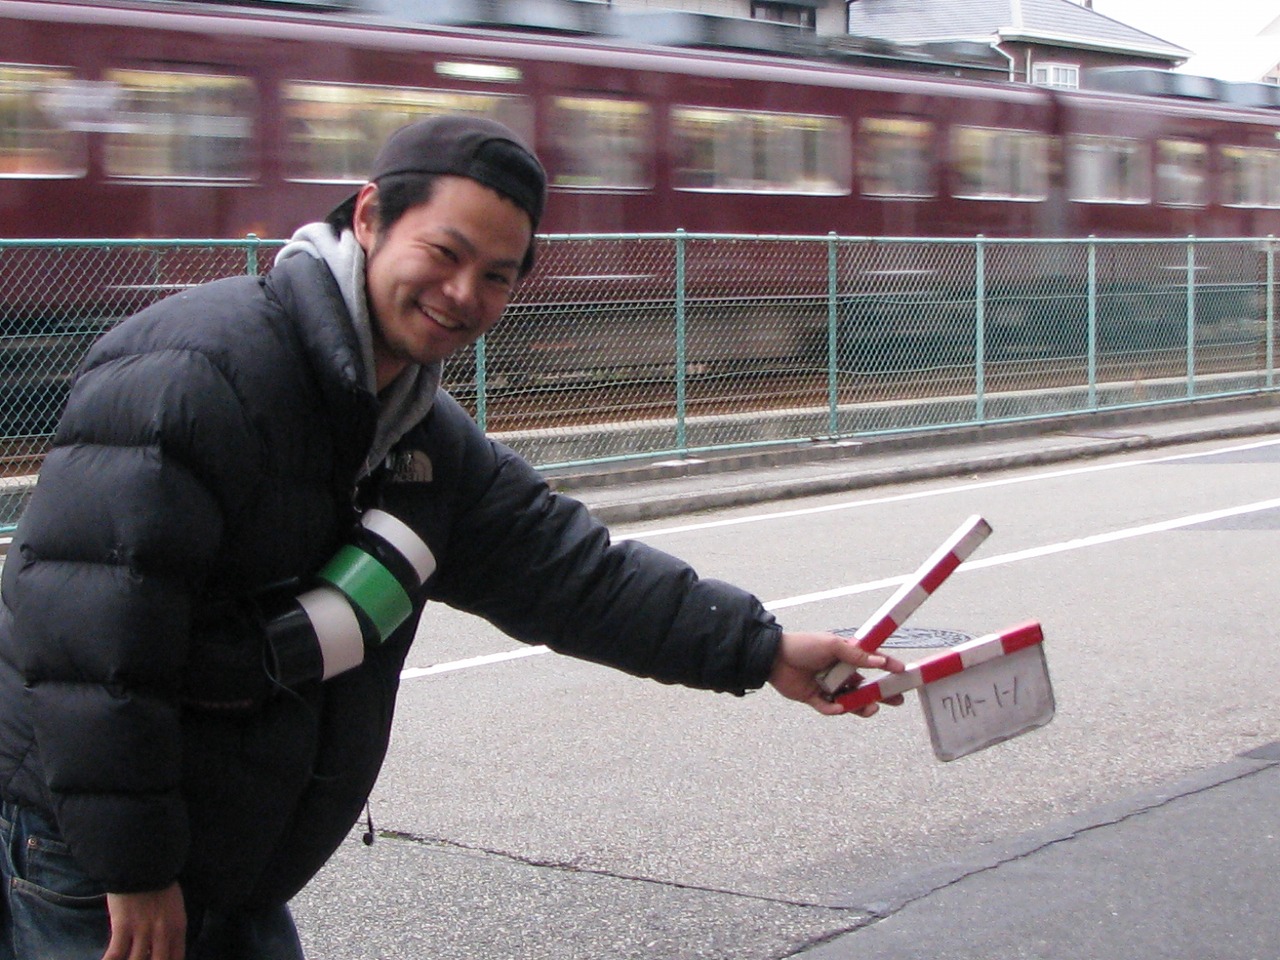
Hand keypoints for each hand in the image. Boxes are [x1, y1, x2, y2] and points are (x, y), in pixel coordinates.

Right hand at [103, 882, 185, 959]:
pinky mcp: (123, 926)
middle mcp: (163, 933)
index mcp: (177, 927)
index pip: (176, 959)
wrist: (144, 862)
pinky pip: (115, 954)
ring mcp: (143, 930)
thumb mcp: (173, 907)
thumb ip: (169, 929)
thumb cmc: (158, 883)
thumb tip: (155, 950)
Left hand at [768, 631, 905, 716]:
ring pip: (850, 700)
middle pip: (865, 686)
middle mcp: (839, 672)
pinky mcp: (814, 698)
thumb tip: (880, 661)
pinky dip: (835, 709)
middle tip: (897, 700)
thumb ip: (856, 655)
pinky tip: (839, 707)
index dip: (887, 666)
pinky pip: (829, 708)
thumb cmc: (803, 645)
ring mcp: (827, 686)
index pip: (871, 661)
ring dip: (861, 705)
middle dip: (882, 694)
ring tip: (870, 708)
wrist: (773, 657)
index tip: (903, 671)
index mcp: (845, 656)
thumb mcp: (832, 645)